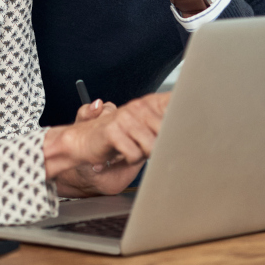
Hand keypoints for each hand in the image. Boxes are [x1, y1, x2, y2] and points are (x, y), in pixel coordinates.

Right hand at [43, 92, 170, 192]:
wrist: (82, 142)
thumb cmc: (114, 139)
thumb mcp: (142, 131)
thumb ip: (161, 128)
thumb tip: (183, 133)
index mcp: (146, 104)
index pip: (173, 104)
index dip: (180, 116)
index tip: (182, 127)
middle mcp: (137, 107)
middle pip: (166, 132)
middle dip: (159, 146)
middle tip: (143, 147)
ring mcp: (125, 118)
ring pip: (151, 146)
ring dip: (142, 154)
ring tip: (130, 150)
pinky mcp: (113, 131)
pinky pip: (134, 154)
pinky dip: (129, 159)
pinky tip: (120, 154)